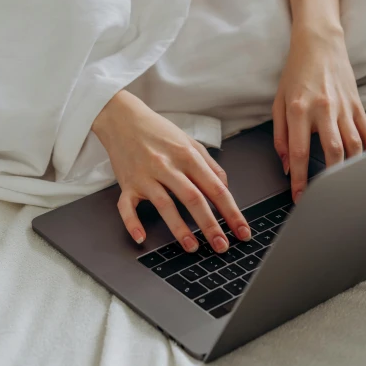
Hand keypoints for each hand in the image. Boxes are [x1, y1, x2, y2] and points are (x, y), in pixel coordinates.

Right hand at [92, 90, 250, 252]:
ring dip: (179, 228)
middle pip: (194, 199)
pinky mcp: (127, 183)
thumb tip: (225, 189)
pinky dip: (132, 223)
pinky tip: (142, 237)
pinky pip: (127, 207)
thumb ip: (210, 165)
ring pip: (165, 204)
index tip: (241, 231)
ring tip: (192, 247)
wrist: (123, 119)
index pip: (216, 188)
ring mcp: (146, 176)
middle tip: (222, 246)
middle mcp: (168, 166)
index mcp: (188, 156)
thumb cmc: (159, 132)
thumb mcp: (190, 143)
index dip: (231, 212)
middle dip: (210, 225)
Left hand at [272, 27, 365, 203]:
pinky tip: (364, 163)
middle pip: (333, 152)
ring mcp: (344, 107)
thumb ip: (280, 135)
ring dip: (351, 168)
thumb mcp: (278, 101)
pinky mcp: (358, 104)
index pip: (300, 152)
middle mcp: (323, 109)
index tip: (300, 197)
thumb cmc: (296, 72)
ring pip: (355, 145)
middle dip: (330, 179)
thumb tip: (286, 164)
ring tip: (344, 184)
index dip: (300, 180)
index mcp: (299, 109)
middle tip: (325, 197)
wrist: (319, 43)